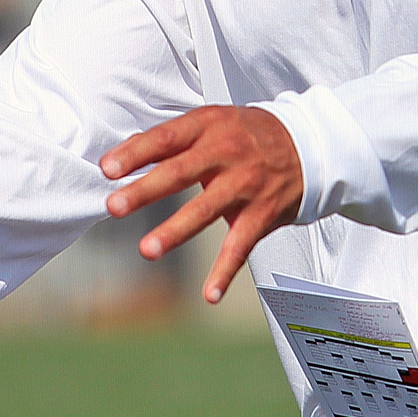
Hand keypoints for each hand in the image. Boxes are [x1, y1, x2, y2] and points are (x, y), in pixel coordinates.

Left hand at [101, 106, 302, 304]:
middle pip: (180, 173)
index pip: (167, 138)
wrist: (309, 145)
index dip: (136, 153)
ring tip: (147, 249)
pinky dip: (225, 272)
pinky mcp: (262, 214)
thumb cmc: (248, 134)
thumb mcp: (213, 121)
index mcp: (209, 126)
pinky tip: (209, 295)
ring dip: (176, 230)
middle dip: (146, 191)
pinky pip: (240, 246)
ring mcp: (245, 185)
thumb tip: (123, 153)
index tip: (107, 168)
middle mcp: (227, 154)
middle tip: (114, 206)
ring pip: (206, 210)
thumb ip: (172, 138)